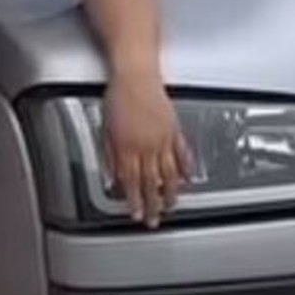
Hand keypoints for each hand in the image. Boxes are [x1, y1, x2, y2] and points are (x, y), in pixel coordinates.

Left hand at [101, 71, 194, 228]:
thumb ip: (111, 156)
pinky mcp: (174, 129)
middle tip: (155, 219)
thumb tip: (113, 177)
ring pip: (169, 173)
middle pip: (151, 182)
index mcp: (127, 148)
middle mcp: (147, 146)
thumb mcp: (106, 130)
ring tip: (172, 205)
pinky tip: (188, 177)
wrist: (135, 75)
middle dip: (153, 204)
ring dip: (170, 192)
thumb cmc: (118, 97)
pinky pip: (182, 153)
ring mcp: (163, 139)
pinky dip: (185, 167)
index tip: (137, 215)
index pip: (131, 183)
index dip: (135, 202)